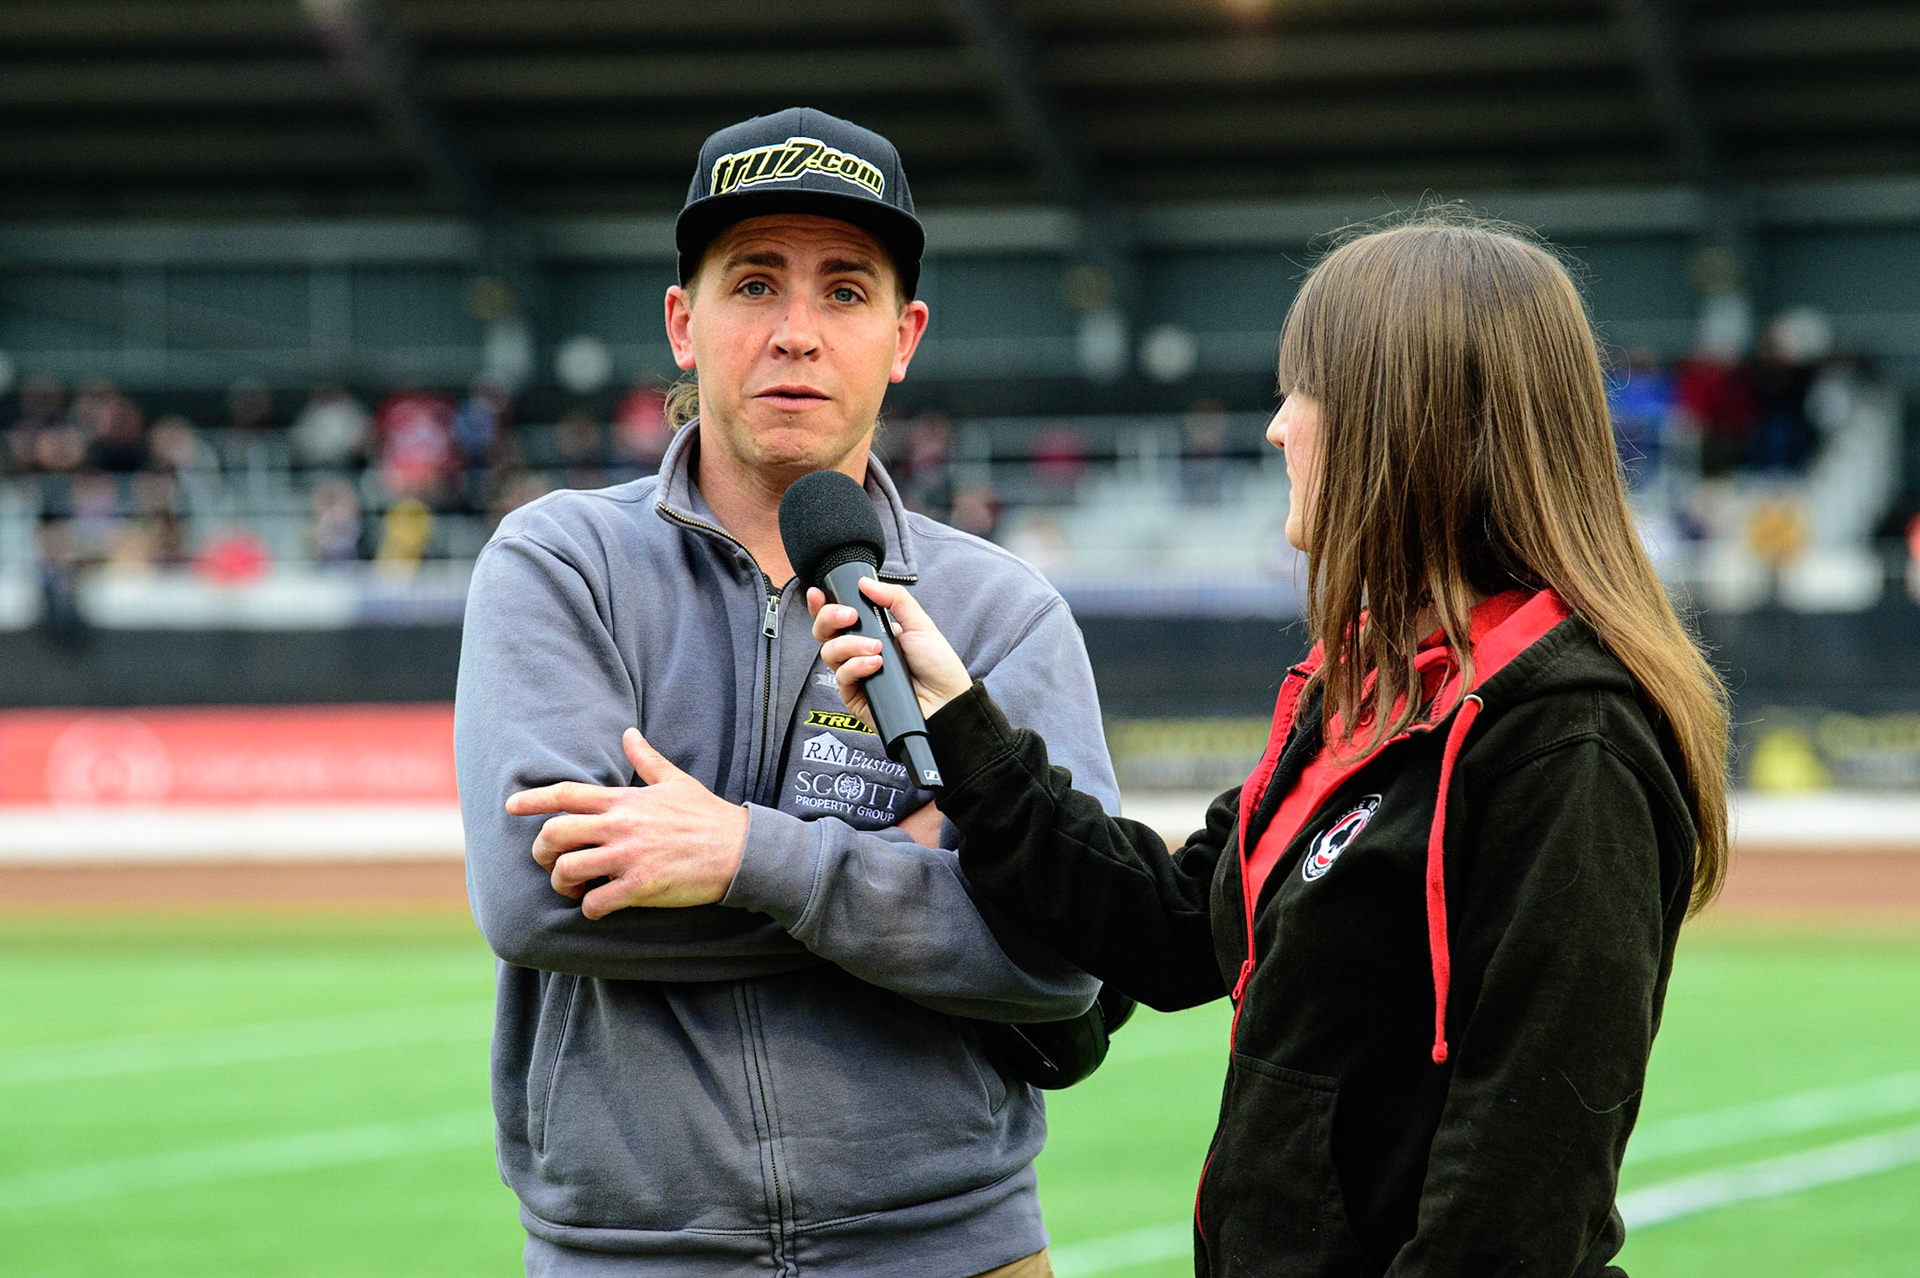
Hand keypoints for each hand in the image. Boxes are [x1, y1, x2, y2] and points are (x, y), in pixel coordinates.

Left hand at [505, 728, 747, 918]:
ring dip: (562, 884)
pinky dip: (589, 909)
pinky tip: (597, 907)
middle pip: (554, 835)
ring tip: (574, 889)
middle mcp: (620, 826)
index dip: (533, 800)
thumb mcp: (676, 781)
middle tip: (551, 862)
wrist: (740, 850)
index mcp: (624, 800)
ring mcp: (628, 857)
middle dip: (542, 852)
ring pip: (567, 871)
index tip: (510, 806)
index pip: (566, 795)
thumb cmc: (708, 815)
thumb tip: (629, 733)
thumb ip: (647, 759)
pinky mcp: (640, 886)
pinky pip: (595, 903)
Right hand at [807, 577, 972, 723]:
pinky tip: (876, 665)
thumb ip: (894, 599)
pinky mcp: (855, 698)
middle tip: (849, 616)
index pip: (838, 618)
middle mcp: (859, 653)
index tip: (817, 594)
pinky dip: (856, 667)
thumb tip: (864, 582)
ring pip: (829, 653)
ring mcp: (856, 675)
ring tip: (877, 649)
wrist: (947, 701)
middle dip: (829, 618)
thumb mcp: (920, 624)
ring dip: (850, 645)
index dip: (822, 606)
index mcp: (872, 633)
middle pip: (824, 633)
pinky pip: (841, 677)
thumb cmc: (937, 666)